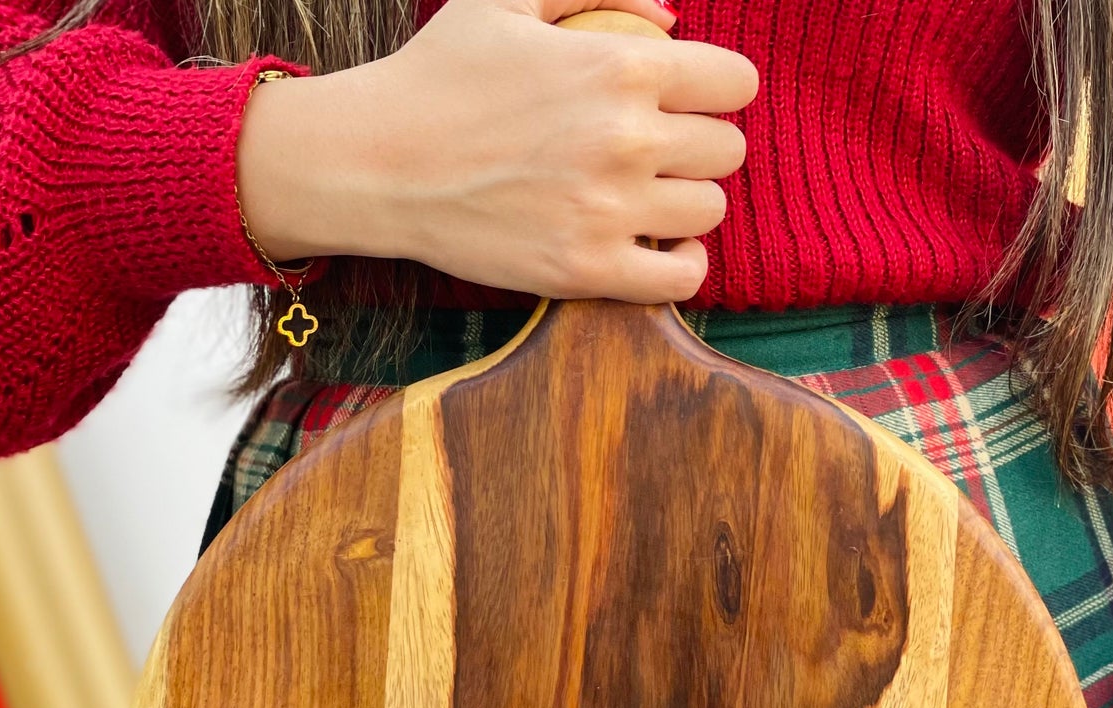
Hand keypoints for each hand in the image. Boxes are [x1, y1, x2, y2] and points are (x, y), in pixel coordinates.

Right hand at [235, 0, 758, 301]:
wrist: (378, 162)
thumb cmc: (440, 76)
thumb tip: (672, 19)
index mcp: (621, 66)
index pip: (735, 81)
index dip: (720, 89)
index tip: (694, 100)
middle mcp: (627, 139)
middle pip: (728, 150)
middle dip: (703, 146)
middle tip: (664, 152)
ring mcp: (609, 210)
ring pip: (709, 211)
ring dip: (688, 204)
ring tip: (652, 198)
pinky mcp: (588, 270)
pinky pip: (682, 277)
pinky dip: (683, 265)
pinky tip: (660, 248)